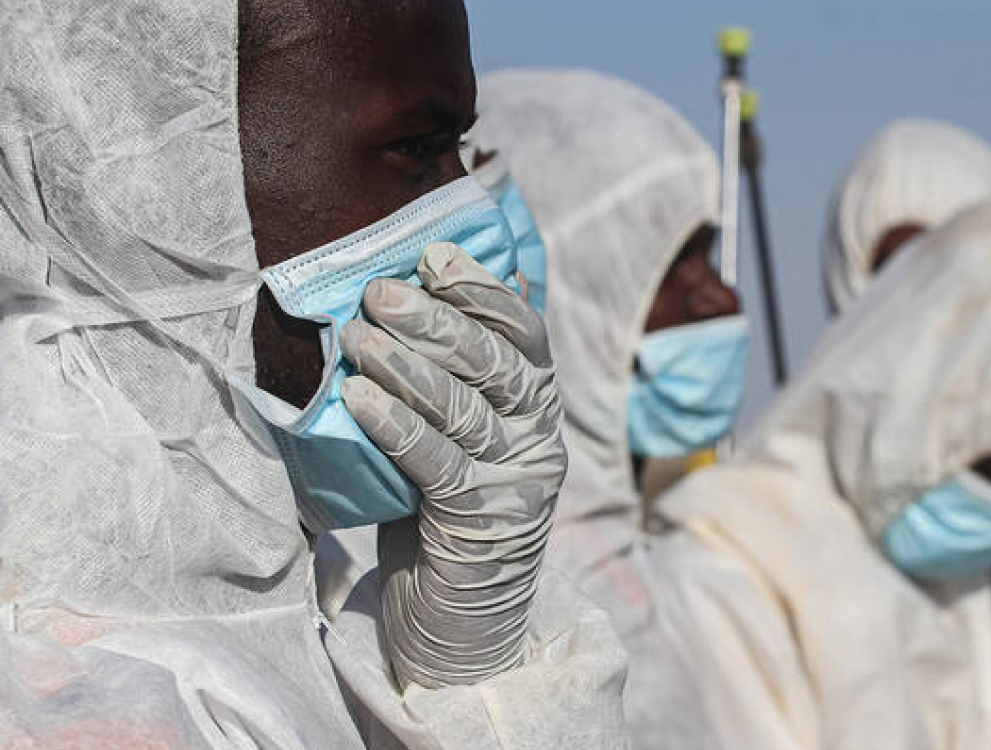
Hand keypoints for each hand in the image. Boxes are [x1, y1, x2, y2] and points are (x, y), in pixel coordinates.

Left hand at [340, 242, 565, 688]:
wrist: (462, 623)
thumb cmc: (443, 516)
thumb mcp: (455, 440)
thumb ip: (449, 383)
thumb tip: (398, 304)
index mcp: (536, 407)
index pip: (525, 333)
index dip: (484, 289)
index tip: (434, 256)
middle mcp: (538, 437)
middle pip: (495, 362)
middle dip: (436, 319)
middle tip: (378, 293)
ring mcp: (515, 481)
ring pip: (465, 407)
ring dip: (405, 366)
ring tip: (354, 338)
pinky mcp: (481, 521)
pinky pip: (436, 462)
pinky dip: (395, 425)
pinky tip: (358, 399)